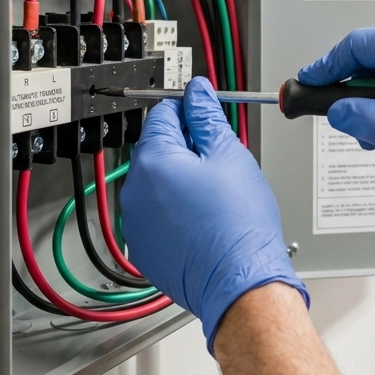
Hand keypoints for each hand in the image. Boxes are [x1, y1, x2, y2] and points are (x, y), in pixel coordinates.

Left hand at [120, 77, 308, 350]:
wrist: (240, 282)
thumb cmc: (238, 225)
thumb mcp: (230, 155)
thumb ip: (207, 116)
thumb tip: (197, 93)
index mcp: (154, 161)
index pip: (162, 114)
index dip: (188, 109)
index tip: (204, 115)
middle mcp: (135, 191)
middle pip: (156, 149)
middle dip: (184, 148)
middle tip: (219, 161)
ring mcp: (136, 222)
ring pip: (155, 184)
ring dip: (178, 181)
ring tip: (214, 196)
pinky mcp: (144, 247)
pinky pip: (155, 216)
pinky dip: (173, 212)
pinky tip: (202, 220)